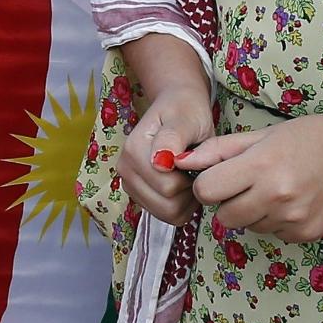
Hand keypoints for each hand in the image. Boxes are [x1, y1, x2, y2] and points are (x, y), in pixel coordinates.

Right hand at [119, 87, 217, 226]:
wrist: (178, 107)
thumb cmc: (185, 111)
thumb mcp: (185, 118)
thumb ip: (173, 137)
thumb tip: (159, 162)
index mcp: (133, 150)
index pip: (168, 188)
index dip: (192, 179)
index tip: (197, 159)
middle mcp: (125, 170)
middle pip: (167, 206)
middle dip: (189, 192)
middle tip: (196, 168)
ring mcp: (130, 184)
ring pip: (167, 214)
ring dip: (186, 200)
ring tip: (191, 174)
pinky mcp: (138, 195)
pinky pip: (165, 216)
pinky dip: (181, 205)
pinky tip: (184, 184)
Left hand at [178, 114, 322, 243]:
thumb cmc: (310, 137)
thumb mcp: (263, 133)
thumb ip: (219, 150)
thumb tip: (180, 162)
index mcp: (261, 165)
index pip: (207, 191)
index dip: (208, 185)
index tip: (220, 177)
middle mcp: (276, 195)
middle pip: (223, 216)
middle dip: (227, 202)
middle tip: (247, 184)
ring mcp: (292, 218)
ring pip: (247, 227)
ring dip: (252, 212)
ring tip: (275, 189)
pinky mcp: (304, 234)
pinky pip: (271, 234)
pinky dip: (274, 221)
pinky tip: (292, 201)